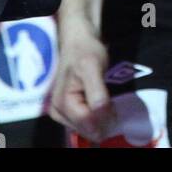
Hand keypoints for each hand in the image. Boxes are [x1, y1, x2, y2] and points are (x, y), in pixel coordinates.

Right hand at [48, 20, 114, 141]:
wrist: (78, 41)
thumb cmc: (85, 51)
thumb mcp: (92, 67)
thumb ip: (97, 93)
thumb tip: (102, 117)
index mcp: (62, 103)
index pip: (89, 125)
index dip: (105, 118)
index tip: (114, 104)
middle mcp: (58, 113)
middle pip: (88, 130)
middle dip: (102, 121)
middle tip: (110, 101)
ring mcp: (61, 114)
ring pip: (88, 130)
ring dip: (100, 119)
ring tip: (104, 99)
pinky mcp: (67, 113)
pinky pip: (86, 124)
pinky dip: (97, 118)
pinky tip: (100, 105)